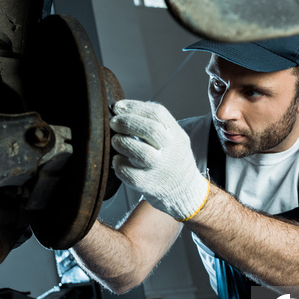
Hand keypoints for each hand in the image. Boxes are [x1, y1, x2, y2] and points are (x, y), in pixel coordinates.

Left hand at [110, 99, 209, 220]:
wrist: (185, 191)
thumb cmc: (172, 160)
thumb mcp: (174, 138)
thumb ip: (156, 125)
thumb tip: (123, 109)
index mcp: (177, 135)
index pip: (158, 113)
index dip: (135, 107)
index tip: (118, 107)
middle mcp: (171, 151)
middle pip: (151, 130)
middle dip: (127, 122)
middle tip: (113, 122)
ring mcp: (161, 170)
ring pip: (141, 153)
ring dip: (122, 142)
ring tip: (115, 140)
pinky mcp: (149, 185)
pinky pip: (130, 174)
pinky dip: (119, 164)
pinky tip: (116, 160)